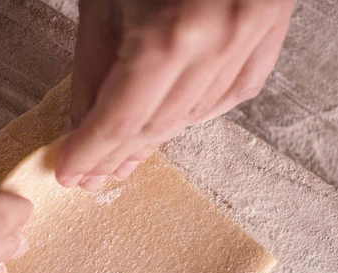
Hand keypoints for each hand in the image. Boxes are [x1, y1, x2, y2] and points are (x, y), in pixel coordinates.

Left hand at [56, 0, 295, 190]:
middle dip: (117, 154)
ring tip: (122, 158)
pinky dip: (193, 114)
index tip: (70, 170)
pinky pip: (227, 95)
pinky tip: (170, 124)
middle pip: (156, 125)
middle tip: (91, 173)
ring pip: (191, 116)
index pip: (121, 119)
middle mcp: (217, 45)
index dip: (91, 152)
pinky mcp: (267, 36)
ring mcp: (249, 41)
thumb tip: (81, 121)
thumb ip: (92, 66)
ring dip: (151, 140)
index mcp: (170, 34)